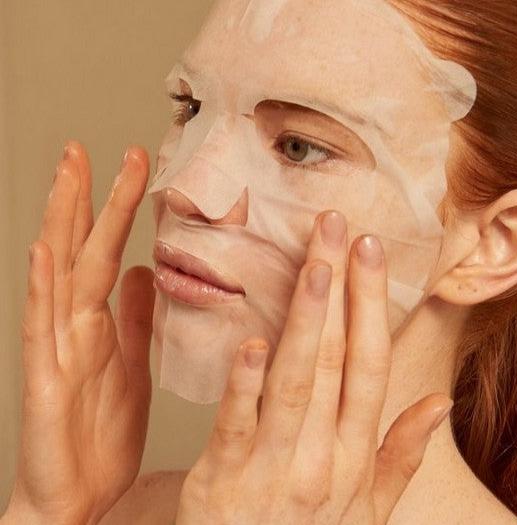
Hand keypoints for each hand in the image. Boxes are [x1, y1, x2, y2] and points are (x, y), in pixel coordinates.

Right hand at [3, 142, 153, 524]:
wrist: (81, 493)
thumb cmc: (102, 430)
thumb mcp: (132, 362)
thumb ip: (134, 317)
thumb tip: (144, 270)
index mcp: (97, 322)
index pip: (105, 251)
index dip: (115, 207)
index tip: (131, 165)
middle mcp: (73, 325)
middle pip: (79, 249)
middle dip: (85, 196)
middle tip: (90, 147)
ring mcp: (56, 348)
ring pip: (59, 274)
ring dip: (63, 221)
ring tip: (69, 172)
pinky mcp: (45, 379)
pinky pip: (44, 328)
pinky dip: (44, 287)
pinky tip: (46, 252)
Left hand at [176, 211, 452, 524]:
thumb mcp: (368, 510)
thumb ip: (400, 456)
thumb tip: (439, 406)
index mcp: (353, 454)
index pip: (371, 365)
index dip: (371, 305)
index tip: (368, 252)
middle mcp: (321, 456)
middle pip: (336, 358)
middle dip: (340, 289)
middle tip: (338, 229)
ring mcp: (272, 467)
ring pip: (295, 381)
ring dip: (307, 321)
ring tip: (314, 266)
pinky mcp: (221, 479)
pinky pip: (237, 424)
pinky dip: (245, 383)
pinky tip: (253, 343)